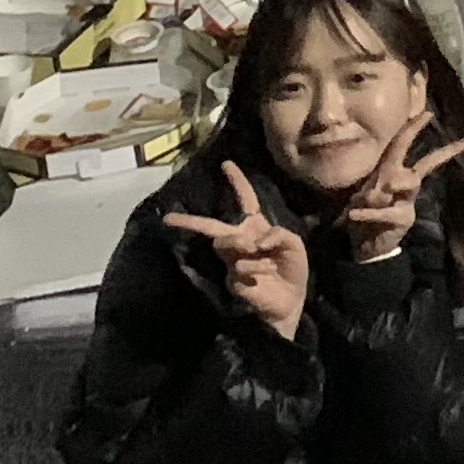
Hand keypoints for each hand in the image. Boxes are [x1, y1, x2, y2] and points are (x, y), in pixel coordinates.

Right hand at [163, 161, 311, 339]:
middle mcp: (241, 240)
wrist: (291, 299)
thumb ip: (279, 234)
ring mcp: (233, 260)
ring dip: (245, 247)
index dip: (238, 182)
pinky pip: (239, 266)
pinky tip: (265, 274)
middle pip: (212, 226)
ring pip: (225, 243)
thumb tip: (255, 239)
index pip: (246, 200)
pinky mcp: (232, 279)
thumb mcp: (293, 244)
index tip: (226, 164)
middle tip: (169, 219)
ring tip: (263, 257)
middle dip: (190, 221)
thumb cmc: (292, 267)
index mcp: (256, 227)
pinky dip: (256, 268)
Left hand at [340, 110, 463, 263]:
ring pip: (411, 182)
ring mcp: (406, 201)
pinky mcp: (403, 219)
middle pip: (427, 164)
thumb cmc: (364, 215)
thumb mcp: (362, 198)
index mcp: (390, 172)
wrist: (366, 247)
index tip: (427, 112)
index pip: (402, 144)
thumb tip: (379, 188)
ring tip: (383, 188)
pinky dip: (369, 212)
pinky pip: (386, 212)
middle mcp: (402, 183)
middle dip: (446, 152)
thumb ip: (371, 190)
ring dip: (399, 181)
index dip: (413, 127)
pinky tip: (354, 213)